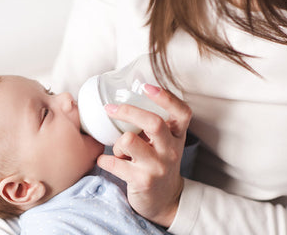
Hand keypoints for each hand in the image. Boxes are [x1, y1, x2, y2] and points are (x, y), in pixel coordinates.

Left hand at [97, 84, 191, 226]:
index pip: (182, 113)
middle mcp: (171, 151)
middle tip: (111, 109)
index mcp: (177, 137)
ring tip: (118, 150)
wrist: (164, 200)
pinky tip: (106, 161)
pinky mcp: (142, 181)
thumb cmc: (159, 163)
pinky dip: (104, 159)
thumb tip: (124, 101)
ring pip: (129, 141)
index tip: (146, 86)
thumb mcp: (165, 144)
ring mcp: (157, 167)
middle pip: (154, 123)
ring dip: (116, 143)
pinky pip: (113, 163)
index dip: (166, 97)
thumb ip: (153, 125)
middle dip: (129, 111)